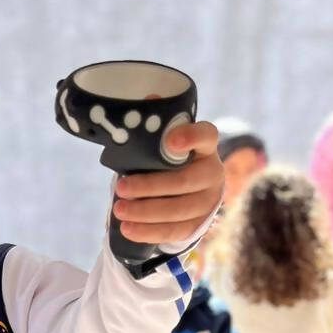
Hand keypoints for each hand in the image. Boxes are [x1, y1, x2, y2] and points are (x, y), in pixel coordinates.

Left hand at [113, 120, 223, 246]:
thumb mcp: (161, 142)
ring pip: (178, 210)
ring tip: (119, 210)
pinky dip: (149, 232)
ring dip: (145, 212)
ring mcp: (209, 201)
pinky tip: (128, 229)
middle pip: (184, 181)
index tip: (169, 141)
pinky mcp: (199, 224)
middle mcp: (213, 172)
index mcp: (205, 146)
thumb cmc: (167, 161)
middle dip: (149, 187)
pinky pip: (174, 231)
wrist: (182, 192)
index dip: (190, 137)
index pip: (206, 135)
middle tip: (121, 188)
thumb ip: (154, 126)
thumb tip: (146, 101)